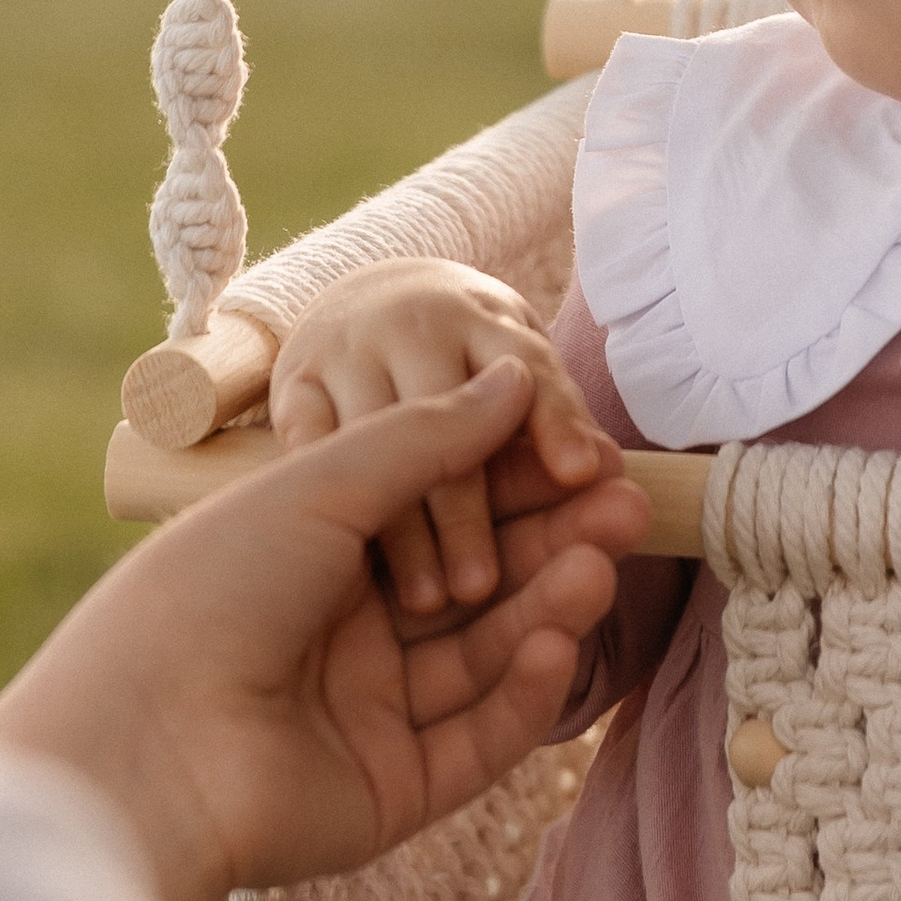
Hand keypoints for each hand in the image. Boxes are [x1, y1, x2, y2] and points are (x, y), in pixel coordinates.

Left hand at [0, 359, 651, 900]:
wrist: (142, 745)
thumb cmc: (206, 591)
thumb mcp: (319, 486)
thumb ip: (427, 438)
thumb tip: (514, 378)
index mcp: (313, 557)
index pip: (439, 512)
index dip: (512, 482)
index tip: (582, 453)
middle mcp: (343, 634)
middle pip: (474, 584)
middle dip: (549, 542)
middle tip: (622, 505)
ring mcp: (371, 716)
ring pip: (484, 657)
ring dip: (546, 607)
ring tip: (600, 561)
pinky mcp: (394, 791)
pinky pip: (476, 738)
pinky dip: (521, 691)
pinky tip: (555, 642)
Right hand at [269, 259, 617, 621]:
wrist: (371, 297)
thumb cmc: (465, 357)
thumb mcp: (509, 366)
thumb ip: (550, 418)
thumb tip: (606, 470)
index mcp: (485, 318)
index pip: (529, 369)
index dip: (554, 421)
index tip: (581, 475)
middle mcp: (415, 323)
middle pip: (442, 415)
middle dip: (467, 508)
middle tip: (484, 587)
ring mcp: (348, 346)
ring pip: (371, 438)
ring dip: (402, 526)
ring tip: (426, 602)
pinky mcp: (294, 378)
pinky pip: (306, 438)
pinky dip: (326, 493)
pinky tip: (349, 565)